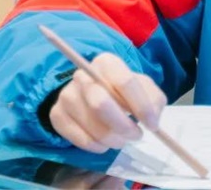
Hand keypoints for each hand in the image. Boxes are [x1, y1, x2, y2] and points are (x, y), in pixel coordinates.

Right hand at [48, 52, 165, 153]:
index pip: (125, 82)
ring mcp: (66, 95)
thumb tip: (151, 121)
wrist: (94, 93)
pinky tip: (105, 142)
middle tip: (136, 135)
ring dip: (114, 139)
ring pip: (92, 126)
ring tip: (122, 139)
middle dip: (123, 126)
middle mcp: (82, 74)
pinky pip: (80, 140)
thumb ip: (153, 101)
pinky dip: (98, 147)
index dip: (141, 106)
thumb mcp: (144, 89)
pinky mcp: (57, 115)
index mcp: (107, 62)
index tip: (152, 125)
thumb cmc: (124, 91)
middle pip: (100, 104)